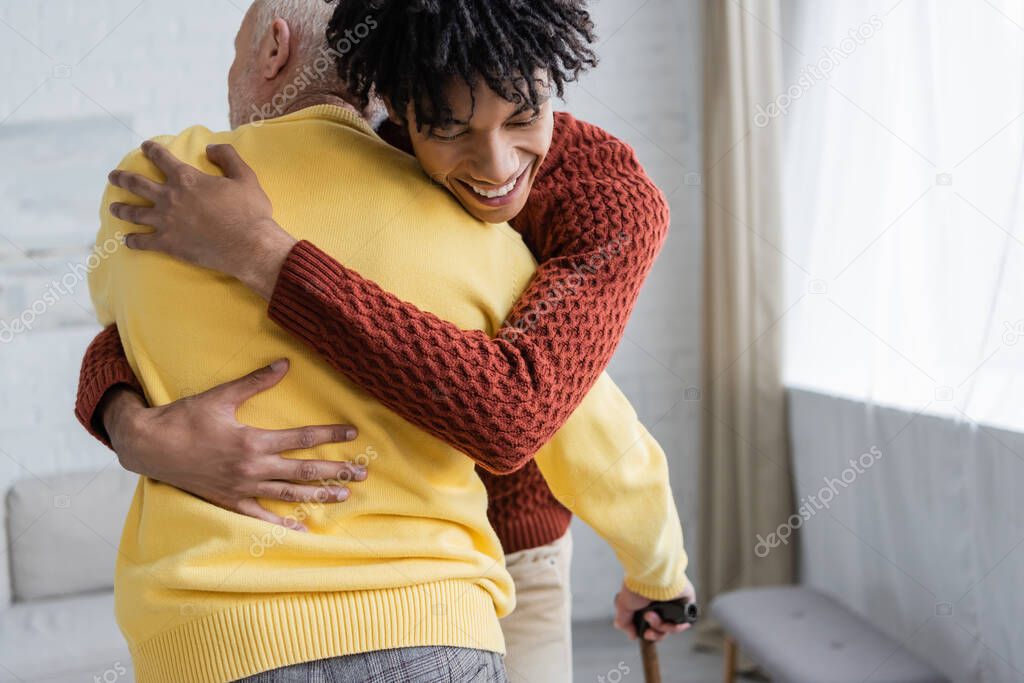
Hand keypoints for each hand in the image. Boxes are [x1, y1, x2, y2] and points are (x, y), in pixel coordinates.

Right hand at [103, 359, 365, 529]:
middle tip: (363, 472)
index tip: (353, 434)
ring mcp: (241, 488)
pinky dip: (282, 524)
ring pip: (288, 495)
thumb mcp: (221, 396)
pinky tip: (303, 530)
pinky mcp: (229, 501)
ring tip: (345, 495)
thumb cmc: (184, 418)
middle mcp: (251, 468)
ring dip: (319, 496)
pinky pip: (260, 517)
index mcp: (252, 441)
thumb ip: (256, 382)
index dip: (330, 436)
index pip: (302, 439)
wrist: (148, 445)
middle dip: (336, 471)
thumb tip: (285, 363)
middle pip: (303, 471)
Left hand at [108, 141, 296, 299]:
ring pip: (133, 213)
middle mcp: (170, 197)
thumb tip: (210, 148)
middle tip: (113, 177)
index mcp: (187, 179)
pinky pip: (142, 241)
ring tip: (114, 207)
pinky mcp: (167, 244)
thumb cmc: (250, 212)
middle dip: (122, 178)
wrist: (249, 246)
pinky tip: (127, 240)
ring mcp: (165, 222)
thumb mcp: (245, 176)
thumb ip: (227, 156)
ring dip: (121, 209)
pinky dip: (132, 240)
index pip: (161, 158)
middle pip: (136, 184)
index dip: (151, 150)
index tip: (145, 147)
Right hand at [613, 580, 697, 641]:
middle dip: (654, 633)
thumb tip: (632, 635)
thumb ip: (624, 621)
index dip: (647, 631)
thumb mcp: (624, 605)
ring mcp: (675, 603)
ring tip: (651, 616)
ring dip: (660, 626)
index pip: (650, 623)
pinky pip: (684, 621)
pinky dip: (677, 626)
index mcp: (648, 601)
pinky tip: (670, 624)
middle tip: (648, 631)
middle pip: (662, 629)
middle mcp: (662, 602)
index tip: (641, 634)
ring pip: (671, 626)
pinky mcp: (686, 602)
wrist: (652, 576)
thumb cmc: (638, 585)